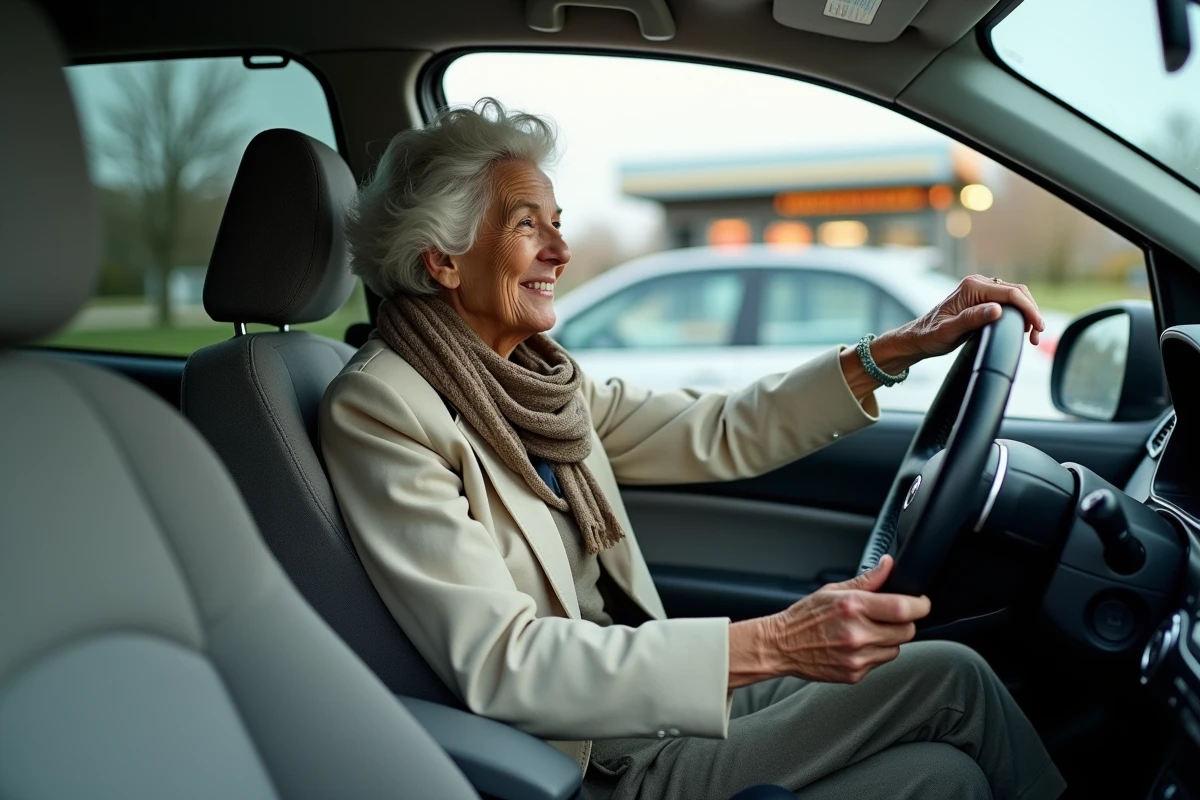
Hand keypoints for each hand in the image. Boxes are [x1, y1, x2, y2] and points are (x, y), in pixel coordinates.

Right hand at [728, 556, 929, 687]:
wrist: (781, 645)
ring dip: (889, 639)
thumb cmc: (804, 616)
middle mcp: (857, 633)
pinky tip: (856, 645)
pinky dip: (874, 653)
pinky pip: (880, 662)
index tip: (921, 602)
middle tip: (888, 616)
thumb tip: (888, 565)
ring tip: (867, 631)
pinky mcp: (855, 674)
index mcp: (853, 607)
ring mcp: (857, 657)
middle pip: (907, 631)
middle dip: (903, 622)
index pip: (904, 608)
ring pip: (896, 649)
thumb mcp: (833, 590)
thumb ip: (867, 580)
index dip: (920, 605)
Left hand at [873, 275, 1045, 370]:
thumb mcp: (950, 331)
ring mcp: (980, 289)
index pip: (1010, 293)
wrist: (918, 338)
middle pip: (1017, 292)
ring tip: (1032, 336)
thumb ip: (972, 319)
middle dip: (1031, 312)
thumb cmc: (931, 335)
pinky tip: (1022, 328)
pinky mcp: (981, 298)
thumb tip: (997, 310)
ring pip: (1014, 296)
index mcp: (972, 287)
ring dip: (1027, 313)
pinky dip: (1018, 313)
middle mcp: (977, 283)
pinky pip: (1007, 301)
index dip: (1028, 309)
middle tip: (1038, 336)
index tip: (1038, 327)